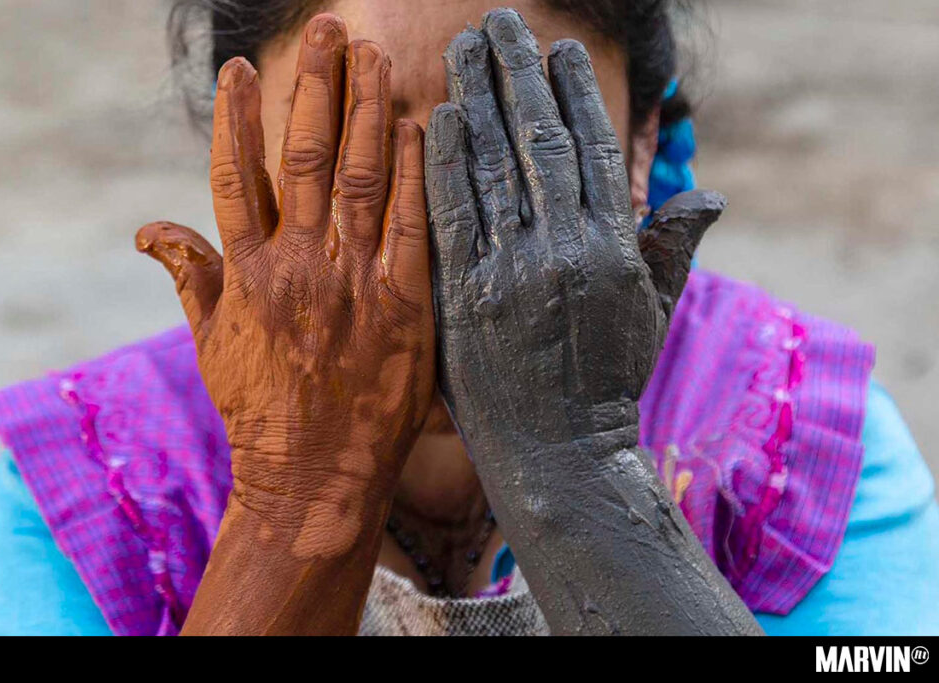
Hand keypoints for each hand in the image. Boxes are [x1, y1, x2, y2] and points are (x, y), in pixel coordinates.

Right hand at [137, 14, 432, 555]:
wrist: (314, 474)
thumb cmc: (260, 409)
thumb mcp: (209, 342)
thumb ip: (188, 275)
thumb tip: (146, 228)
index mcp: (247, 271)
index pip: (237, 175)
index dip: (237, 118)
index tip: (239, 68)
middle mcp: (298, 265)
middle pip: (306, 157)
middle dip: (317, 87)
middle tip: (331, 28)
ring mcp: (352, 282)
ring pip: (359, 177)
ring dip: (368, 110)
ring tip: (374, 56)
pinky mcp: (403, 305)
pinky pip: (409, 227)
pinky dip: (413, 174)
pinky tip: (420, 128)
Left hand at [427, 9, 722, 458]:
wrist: (558, 454)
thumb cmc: (606, 382)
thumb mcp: (652, 315)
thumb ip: (673, 248)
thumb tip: (712, 195)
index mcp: (612, 248)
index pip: (592, 150)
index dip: (575, 93)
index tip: (559, 49)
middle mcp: (564, 249)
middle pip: (540, 141)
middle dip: (520, 74)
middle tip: (501, 20)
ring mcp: (510, 270)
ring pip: (494, 166)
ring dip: (478, 98)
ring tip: (467, 47)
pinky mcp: (462, 295)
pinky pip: (451, 215)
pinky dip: (444, 161)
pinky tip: (438, 116)